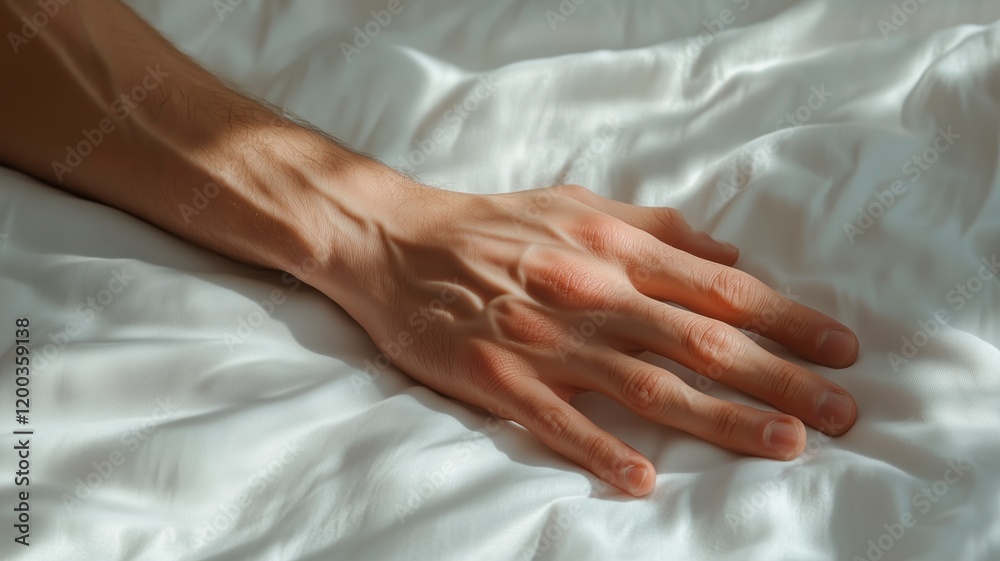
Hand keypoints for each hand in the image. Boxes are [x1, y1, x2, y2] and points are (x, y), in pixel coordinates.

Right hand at [319, 182, 858, 496]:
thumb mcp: (577, 204)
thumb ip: (656, 227)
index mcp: (613, 248)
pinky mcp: (496, 376)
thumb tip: (728, 252)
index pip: (718, 287)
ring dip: (719, 419)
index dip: (785, 318)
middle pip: (700, 340)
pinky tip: (643, 479)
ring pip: (645, 384)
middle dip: (779, 377)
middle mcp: (590, 292)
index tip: (840, 348)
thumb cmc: (493, 224)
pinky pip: (555, 418)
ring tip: (783, 445)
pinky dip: (600, 447)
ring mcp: (544, 338)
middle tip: (842, 411)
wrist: (395, 242)